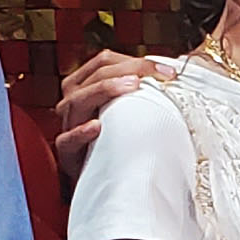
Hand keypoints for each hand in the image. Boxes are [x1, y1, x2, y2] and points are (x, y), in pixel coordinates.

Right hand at [51, 47, 177, 177]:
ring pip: (78, 100)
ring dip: (105, 90)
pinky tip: (96, 127)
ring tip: (132, 86)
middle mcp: (73, 101)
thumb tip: (172, 73)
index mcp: (84, 85)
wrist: (107, 178)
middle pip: (95, 75)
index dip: (136, 61)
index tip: (169, 71)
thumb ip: (140, 91)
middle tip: (158, 75)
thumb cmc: (120, 141)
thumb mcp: (129, 111)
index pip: (104, 62)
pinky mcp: (67, 152)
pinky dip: (81, 132)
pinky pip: (67, 140)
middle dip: (129, 70)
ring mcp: (68, 125)